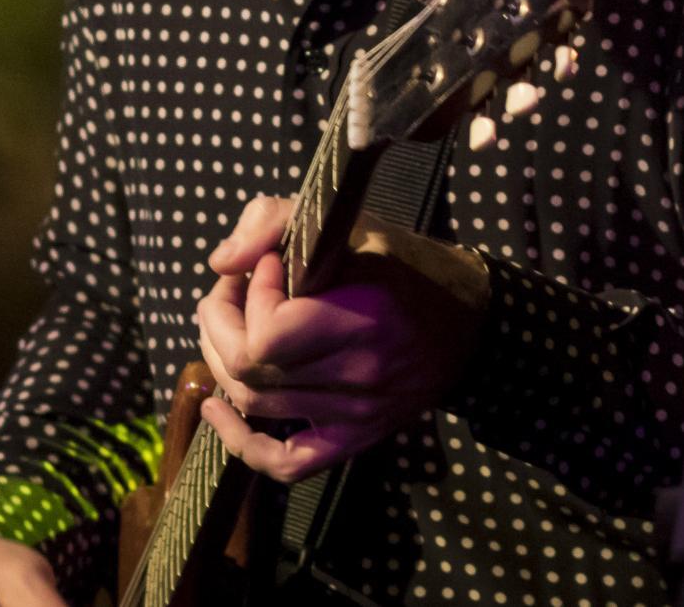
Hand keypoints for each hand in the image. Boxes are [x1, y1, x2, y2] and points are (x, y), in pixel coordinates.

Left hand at [192, 194, 490, 483]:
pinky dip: (242, 443)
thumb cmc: (401, 264)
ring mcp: (358, 415)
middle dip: (219, 323)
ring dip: (223, 359)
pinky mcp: (356, 438)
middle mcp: (361, 376)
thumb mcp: (346, 222)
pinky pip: (287, 462)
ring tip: (231, 323)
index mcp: (364, 320)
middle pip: (249, 371)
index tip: (267, 265)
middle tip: (230, 290)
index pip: (268, 334)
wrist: (467, 320)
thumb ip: (275, 221)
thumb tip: (221, 263)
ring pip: (255, 405)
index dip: (247, 296)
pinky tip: (216, 411)